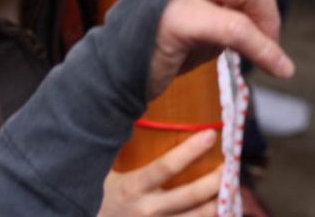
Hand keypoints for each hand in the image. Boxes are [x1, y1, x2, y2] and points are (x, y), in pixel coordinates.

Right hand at [99, 131, 220, 216]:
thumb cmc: (93, 197)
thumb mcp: (99, 173)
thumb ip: (115, 150)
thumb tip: (128, 116)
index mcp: (132, 188)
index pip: (166, 167)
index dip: (190, 151)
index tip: (210, 134)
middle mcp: (147, 210)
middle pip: (192, 195)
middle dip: (216, 179)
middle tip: (230, 164)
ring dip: (217, 202)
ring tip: (230, 188)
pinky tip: (217, 209)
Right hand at [148, 0, 307, 97]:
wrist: (121, 67)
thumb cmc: (172, 38)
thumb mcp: (216, 17)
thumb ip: (241, 4)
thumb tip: (272, 20)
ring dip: (268, 22)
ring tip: (265, 49)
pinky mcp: (175, 16)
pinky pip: (239, 28)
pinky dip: (263, 50)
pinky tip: (276, 66)